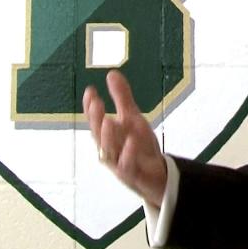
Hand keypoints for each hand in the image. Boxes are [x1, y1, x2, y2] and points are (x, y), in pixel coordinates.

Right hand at [82, 69, 167, 207]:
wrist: (157, 175)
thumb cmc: (139, 146)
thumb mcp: (133, 118)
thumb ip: (122, 97)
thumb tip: (111, 73)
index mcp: (108, 135)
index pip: (96, 120)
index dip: (91, 107)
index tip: (90, 91)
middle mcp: (109, 149)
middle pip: (98, 135)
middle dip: (96, 119)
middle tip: (96, 102)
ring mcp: (118, 163)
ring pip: (108, 152)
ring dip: (107, 137)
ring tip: (109, 120)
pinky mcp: (131, 175)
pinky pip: (127, 166)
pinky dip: (128, 154)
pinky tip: (131, 141)